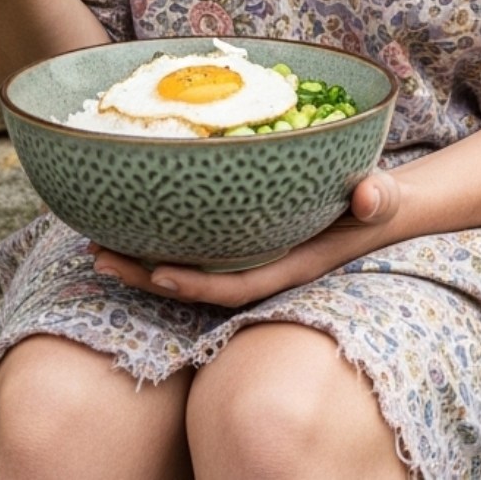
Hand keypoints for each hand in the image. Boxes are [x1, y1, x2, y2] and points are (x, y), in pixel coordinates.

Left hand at [89, 170, 402, 306]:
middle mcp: (262, 265)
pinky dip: (164, 238)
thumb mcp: (384, 199)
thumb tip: (368, 196)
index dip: (196, 284)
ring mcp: (250, 254)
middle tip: (97, 254)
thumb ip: (378, 198)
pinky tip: (133, 220)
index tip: (158, 274)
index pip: (236, 284)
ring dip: (142, 260)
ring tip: (96, 243)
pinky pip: (197, 245)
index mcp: (290, 265)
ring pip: (188, 266)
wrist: (380, 209)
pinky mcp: (244, 237)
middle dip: (145, 276)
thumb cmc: (380, 204)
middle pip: (196, 283)